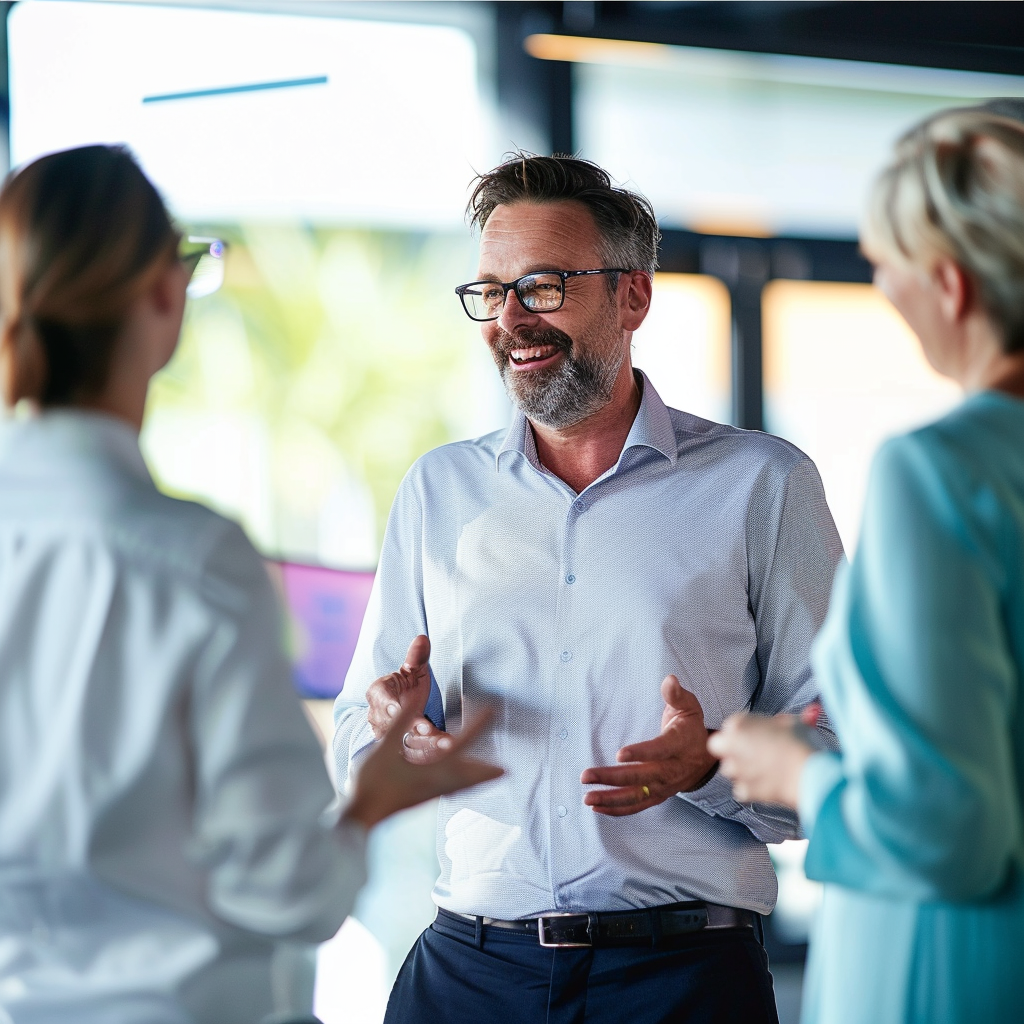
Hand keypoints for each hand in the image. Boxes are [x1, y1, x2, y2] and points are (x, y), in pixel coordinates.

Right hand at [344, 704, 502, 829]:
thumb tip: (416, 697)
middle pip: (470, 776)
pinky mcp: (422, 801)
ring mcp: (430, 796)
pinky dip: (462, 788)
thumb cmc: (371, 782)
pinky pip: (450, 792)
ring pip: (461, 787)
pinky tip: (459, 788)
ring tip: (492, 778)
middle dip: (487, 770)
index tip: (492, 712)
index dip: (478, 727)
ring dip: (478, 780)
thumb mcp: (385, 747)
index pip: (462, 744)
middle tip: (506, 769)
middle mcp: (436, 785)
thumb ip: (401, 722)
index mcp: (431, 770)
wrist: (358, 818)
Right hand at [365, 635, 452, 762]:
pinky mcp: (401, 750)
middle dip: (411, 728)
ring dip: (424, 744)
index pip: (381, 699)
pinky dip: (430, 754)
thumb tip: (422, 639)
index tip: (398, 710)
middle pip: (392, 725)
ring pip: (404, 741)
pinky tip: (447, 753)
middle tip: (428, 729)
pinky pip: (415, 754)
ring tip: (445, 743)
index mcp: (378, 693)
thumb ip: (416, 657)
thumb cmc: (406, 686)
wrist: (401, 709)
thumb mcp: (411, 671)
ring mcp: (388, 736)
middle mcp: (378, 716)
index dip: (390, 706)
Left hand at [580, 675, 717, 815]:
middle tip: (586, 776)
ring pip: (636, 796)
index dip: (641, 752)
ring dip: (610, 798)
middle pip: (641, 777)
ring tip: (587, 798)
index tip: (619, 754)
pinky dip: (617, 809)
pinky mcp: (658, 796)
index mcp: (679, 745)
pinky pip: (637, 806)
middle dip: (612, 777)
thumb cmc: (691, 727)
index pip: (659, 750)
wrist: (707, 758)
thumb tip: (669, 680)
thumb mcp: (689, 707)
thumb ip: (676, 695)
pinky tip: (597, 807)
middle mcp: (671, 769)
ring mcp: (665, 786)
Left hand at [707, 712, 814, 808]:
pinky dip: (751, 789)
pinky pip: (741, 789)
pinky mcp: (744, 789)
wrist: (809, 774)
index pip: (730, 726)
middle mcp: (732, 745)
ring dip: (740, 769)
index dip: (743, 732)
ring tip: (762, 769)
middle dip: (729, 749)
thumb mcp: (794, 723)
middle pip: (718, 746)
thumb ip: (785, 721)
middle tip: (749, 752)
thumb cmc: (801, 745)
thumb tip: (795, 716)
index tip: (756, 736)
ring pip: (728, 769)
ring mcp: (736, 769)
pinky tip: (766, 784)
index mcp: (739, 724)